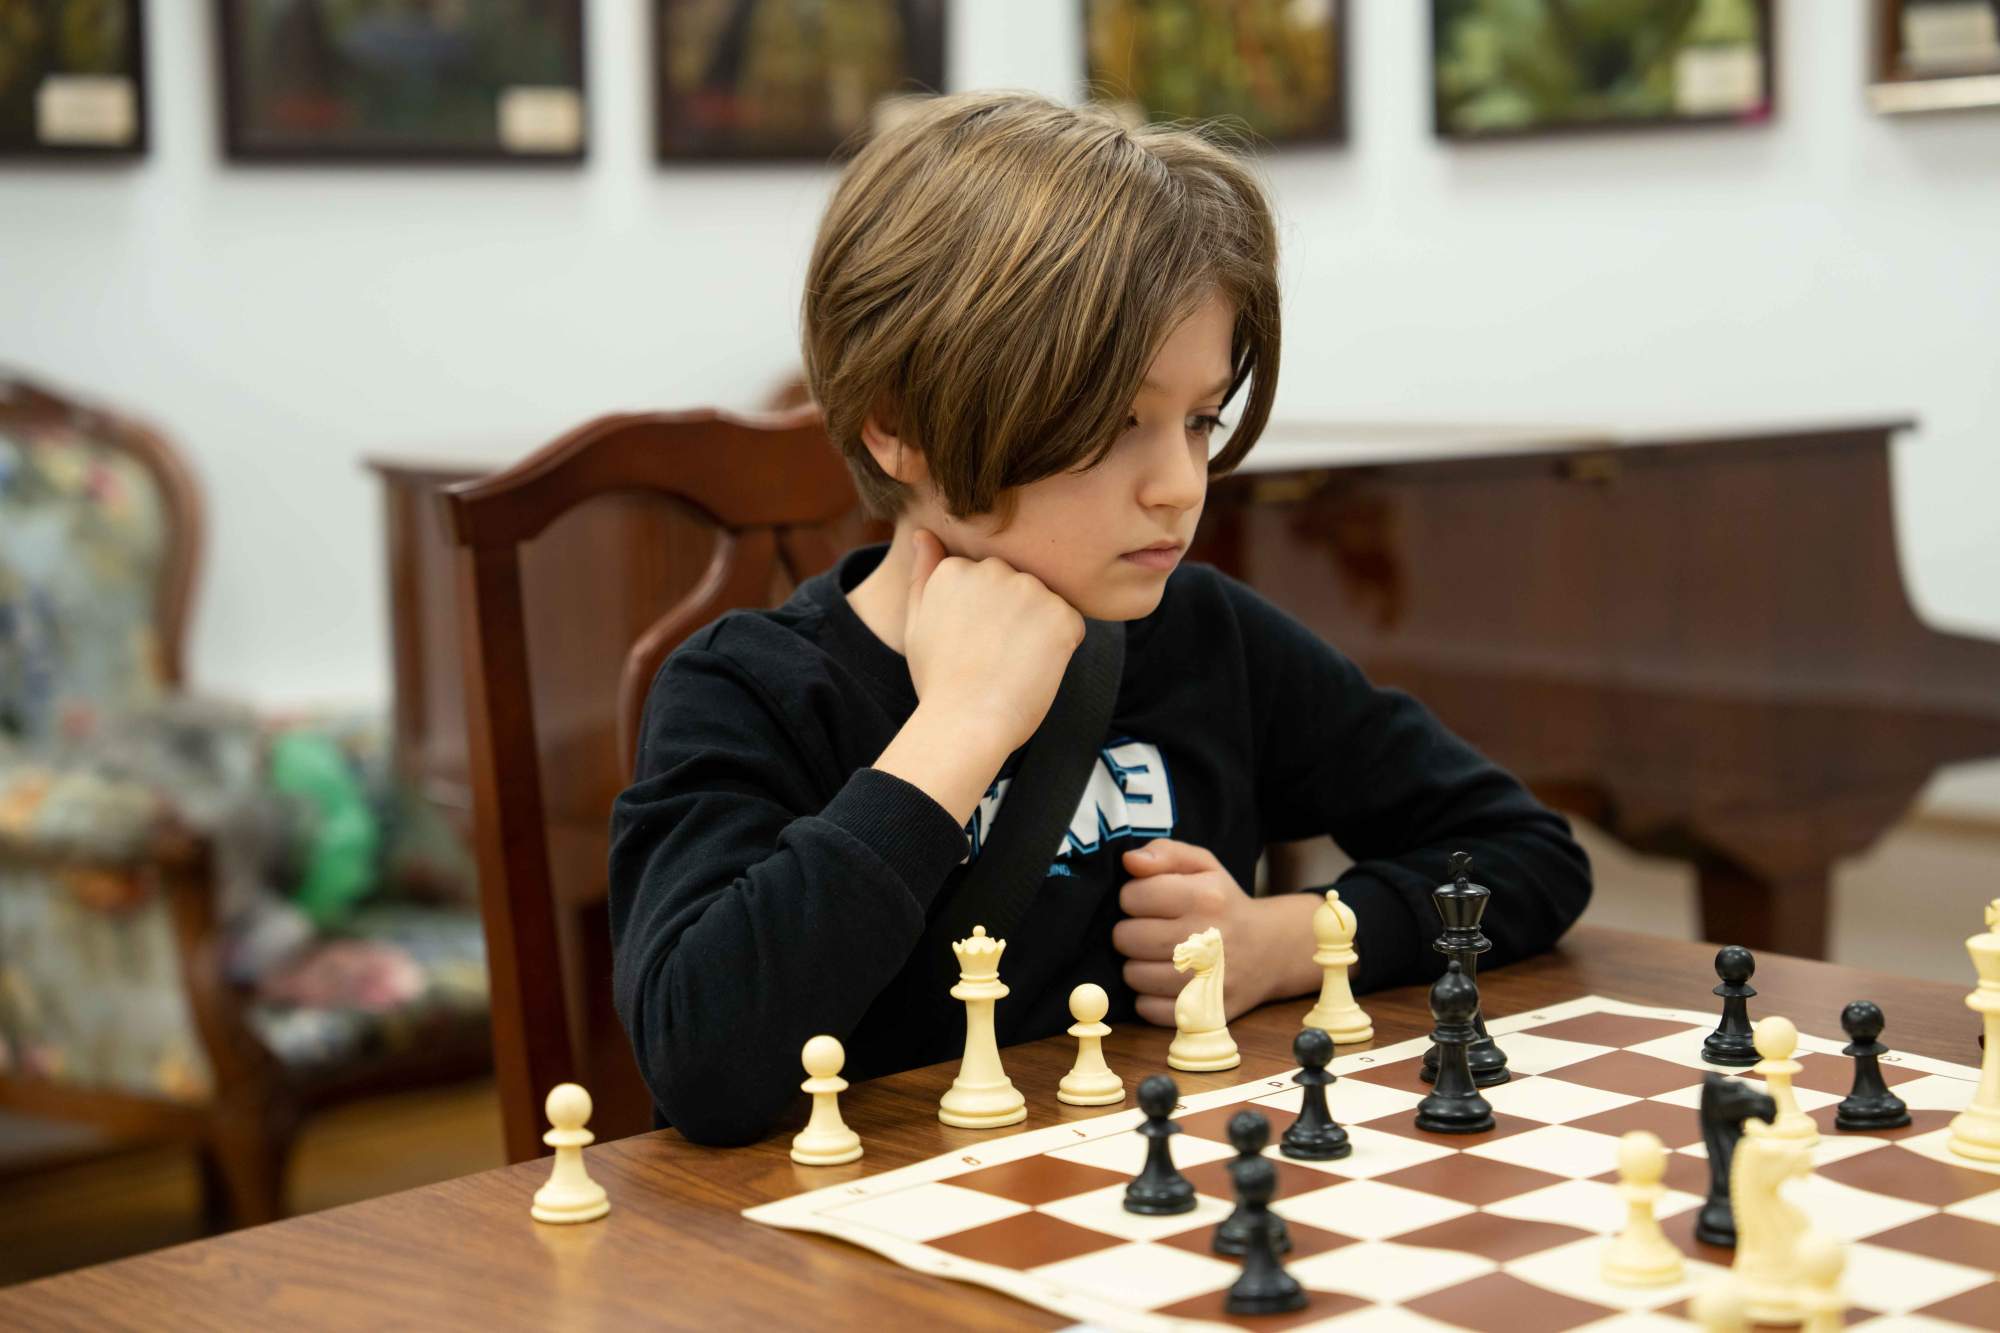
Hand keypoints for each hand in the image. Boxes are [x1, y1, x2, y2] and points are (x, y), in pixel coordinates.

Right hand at [902, 528, 1085, 753]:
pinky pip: (1071, 625)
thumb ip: (924, 573)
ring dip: (1038, 629)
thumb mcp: (918, 623)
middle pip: (1018, 586)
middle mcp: (994, 569)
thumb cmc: (939, 681)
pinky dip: (1061, 647)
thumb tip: (923, 533)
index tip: (971, 645)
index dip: (984, 617)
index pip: (987, 582)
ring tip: (1011, 664)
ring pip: (1045, 604)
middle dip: (1014, 615)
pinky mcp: (1062, 615)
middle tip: (993, 656)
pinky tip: (1033, 669)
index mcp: (957, 568)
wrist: (965, 723)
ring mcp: (1030, 590)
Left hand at [1114, 838, 1283, 1025]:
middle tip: (1149, 931)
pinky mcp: (1207, 1011)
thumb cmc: (1224, 903)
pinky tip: (1163, 982)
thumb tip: (1130, 861)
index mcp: (1206, 897)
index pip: (1132, 896)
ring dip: (1136, 965)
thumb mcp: (1203, 865)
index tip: (1146, 902)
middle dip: (1129, 933)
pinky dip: (1148, 997)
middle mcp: (1208, 938)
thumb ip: (1165, 853)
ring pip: (1134, 975)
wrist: (1270, 949)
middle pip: (1127, 938)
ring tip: (1156, 956)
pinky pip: (1149, 1009)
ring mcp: (1209, 980)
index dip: (1132, 898)